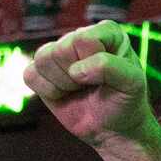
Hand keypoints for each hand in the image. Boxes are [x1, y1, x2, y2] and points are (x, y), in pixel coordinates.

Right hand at [24, 21, 151, 143]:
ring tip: (79, 89)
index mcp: (107, 31)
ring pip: (42, 59)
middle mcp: (81, 36)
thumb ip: (109, 68)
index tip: (107, 78)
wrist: (114, 129)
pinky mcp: (42, 71)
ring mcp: (59, 52)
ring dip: (62, 84)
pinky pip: (29, 74)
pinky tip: (64, 94)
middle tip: (91, 86)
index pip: (83, 39)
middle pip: (60, 50)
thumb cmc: (126, 101)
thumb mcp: (131, 84)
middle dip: (75, 76)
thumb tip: (75, 70)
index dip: (92, 64)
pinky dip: (47, 91)